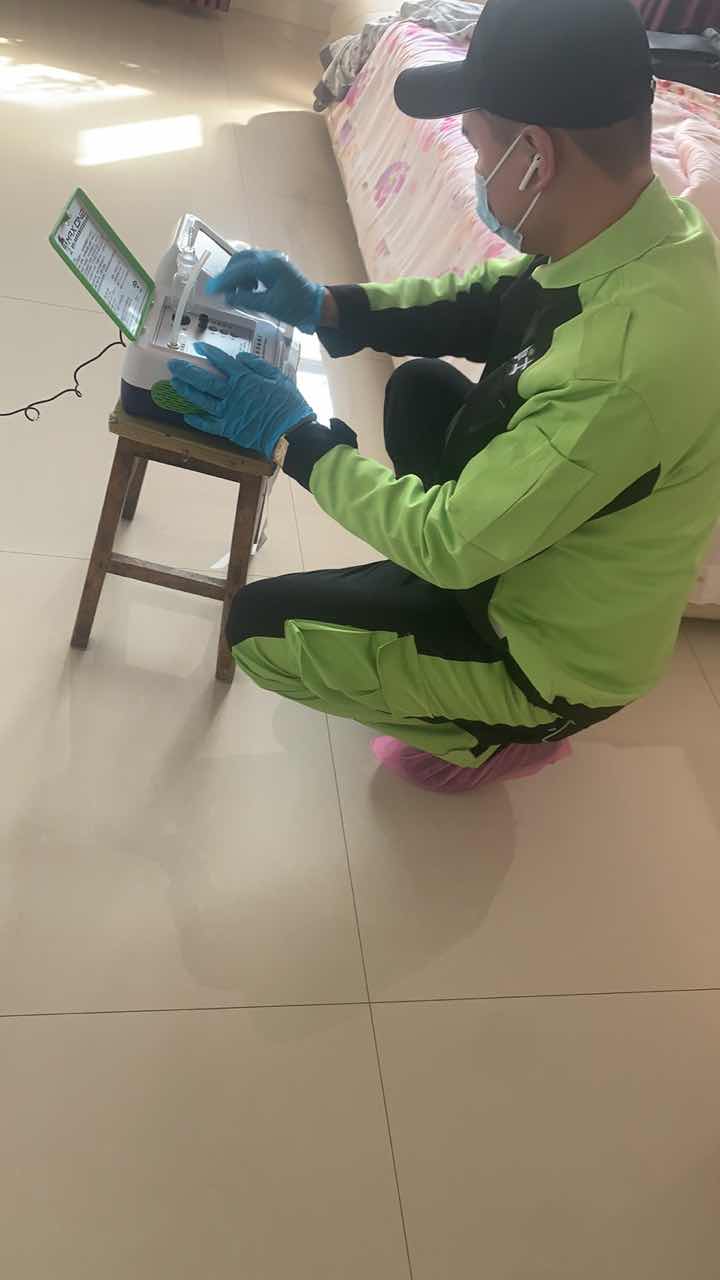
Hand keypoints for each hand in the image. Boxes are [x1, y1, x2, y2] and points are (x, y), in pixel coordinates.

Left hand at [168, 342, 314, 458]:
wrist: (290, 432)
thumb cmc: (288, 404)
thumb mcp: (278, 377)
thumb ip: (258, 365)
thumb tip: (240, 356)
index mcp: (244, 379)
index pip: (222, 362)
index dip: (209, 352)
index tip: (198, 347)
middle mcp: (231, 394)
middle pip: (204, 380)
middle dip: (187, 371)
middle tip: (173, 365)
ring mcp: (228, 412)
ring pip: (202, 400)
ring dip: (187, 391)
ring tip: (175, 384)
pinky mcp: (229, 429)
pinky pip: (209, 425)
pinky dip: (197, 421)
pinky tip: (187, 415)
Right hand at [205, 249, 323, 333]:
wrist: (316, 306)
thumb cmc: (297, 306)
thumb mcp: (270, 306)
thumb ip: (246, 300)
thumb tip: (227, 298)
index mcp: (272, 265)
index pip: (241, 268)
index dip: (224, 279)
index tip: (211, 289)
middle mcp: (271, 257)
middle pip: (241, 259)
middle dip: (230, 276)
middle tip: (225, 293)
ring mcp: (273, 260)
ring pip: (246, 262)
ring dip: (238, 277)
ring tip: (240, 294)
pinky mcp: (273, 266)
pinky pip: (253, 267)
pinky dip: (246, 277)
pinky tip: (250, 290)